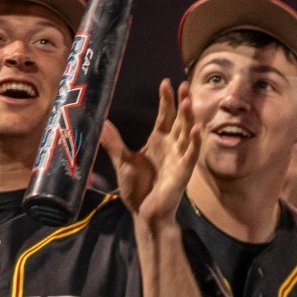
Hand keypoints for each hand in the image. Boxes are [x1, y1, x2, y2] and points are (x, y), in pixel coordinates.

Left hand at [102, 79, 196, 224]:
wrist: (145, 213)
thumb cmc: (137, 189)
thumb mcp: (122, 161)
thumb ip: (113, 142)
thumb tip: (99, 123)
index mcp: (159, 141)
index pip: (165, 115)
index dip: (166, 99)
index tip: (165, 82)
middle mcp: (172, 146)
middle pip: (179, 119)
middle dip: (182, 102)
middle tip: (184, 84)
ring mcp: (179, 158)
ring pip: (186, 133)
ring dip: (189, 117)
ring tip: (188, 101)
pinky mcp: (183, 172)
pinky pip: (190, 155)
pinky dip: (194, 142)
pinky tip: (196, 129)